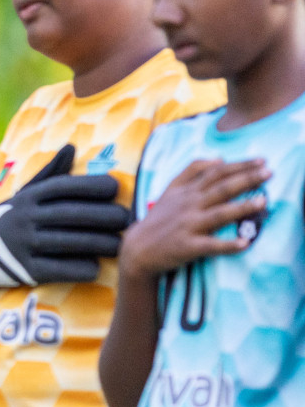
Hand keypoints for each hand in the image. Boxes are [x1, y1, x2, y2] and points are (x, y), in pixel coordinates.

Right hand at [0, 144, 129, 299]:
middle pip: (69, 214)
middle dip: (102, 216)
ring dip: (98, 244)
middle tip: (126, 219)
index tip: (114, 188)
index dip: (89, 185)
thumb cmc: (16, 217)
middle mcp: (25, 219)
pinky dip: (79, 269)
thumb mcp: (27, 193)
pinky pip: (58, 270)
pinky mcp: (26, 270)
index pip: (62, 187)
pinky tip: (96, 267)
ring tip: (121, 245)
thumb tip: (72, 147)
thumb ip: (51, 173)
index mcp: (29, 197)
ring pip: (68, 243)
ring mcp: (24, 245)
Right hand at [122, 158, 270, 280]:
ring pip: (218, 214)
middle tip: (269, 173)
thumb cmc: (159, 219)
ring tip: (263, 201)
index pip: (215, 173)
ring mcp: (188, 226)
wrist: (138, 248)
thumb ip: (192, 171)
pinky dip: (227, 245)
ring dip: (241, 207)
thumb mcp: (170, 190)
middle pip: (221, 189)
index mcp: (187, 191)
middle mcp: (189, 205)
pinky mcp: (187, 246)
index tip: (261, 161)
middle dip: (246, 179)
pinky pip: (210, 246)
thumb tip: (219, 158)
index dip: (239, 165)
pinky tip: (245, 243)